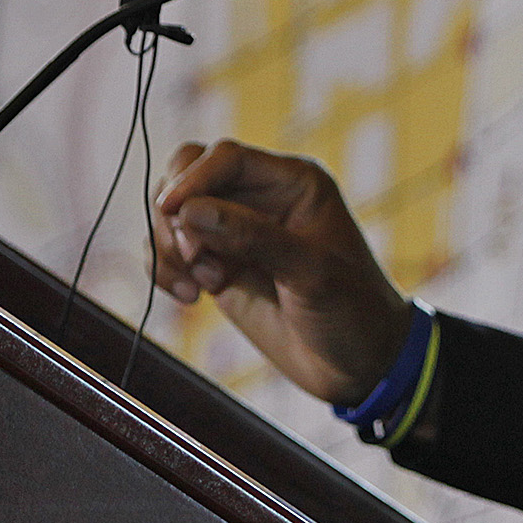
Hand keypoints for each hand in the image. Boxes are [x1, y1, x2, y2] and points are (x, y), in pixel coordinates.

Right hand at [150, 139, 413, 406]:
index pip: (227, 158)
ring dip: (169, 246)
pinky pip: (170, 249)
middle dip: (176, 215)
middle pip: (188, 176)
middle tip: (194, 258)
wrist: (358, 365)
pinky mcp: (217, 264)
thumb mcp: (311, 273)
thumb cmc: (353, 310)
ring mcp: (235, 232)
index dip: (193, 178)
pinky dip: (164, 268)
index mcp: (293, 183)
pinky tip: (189, 296)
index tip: (172, 212)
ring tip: (199, 286)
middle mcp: (261, 198)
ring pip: (173, 213)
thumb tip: (188, 211)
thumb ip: (252, 237)